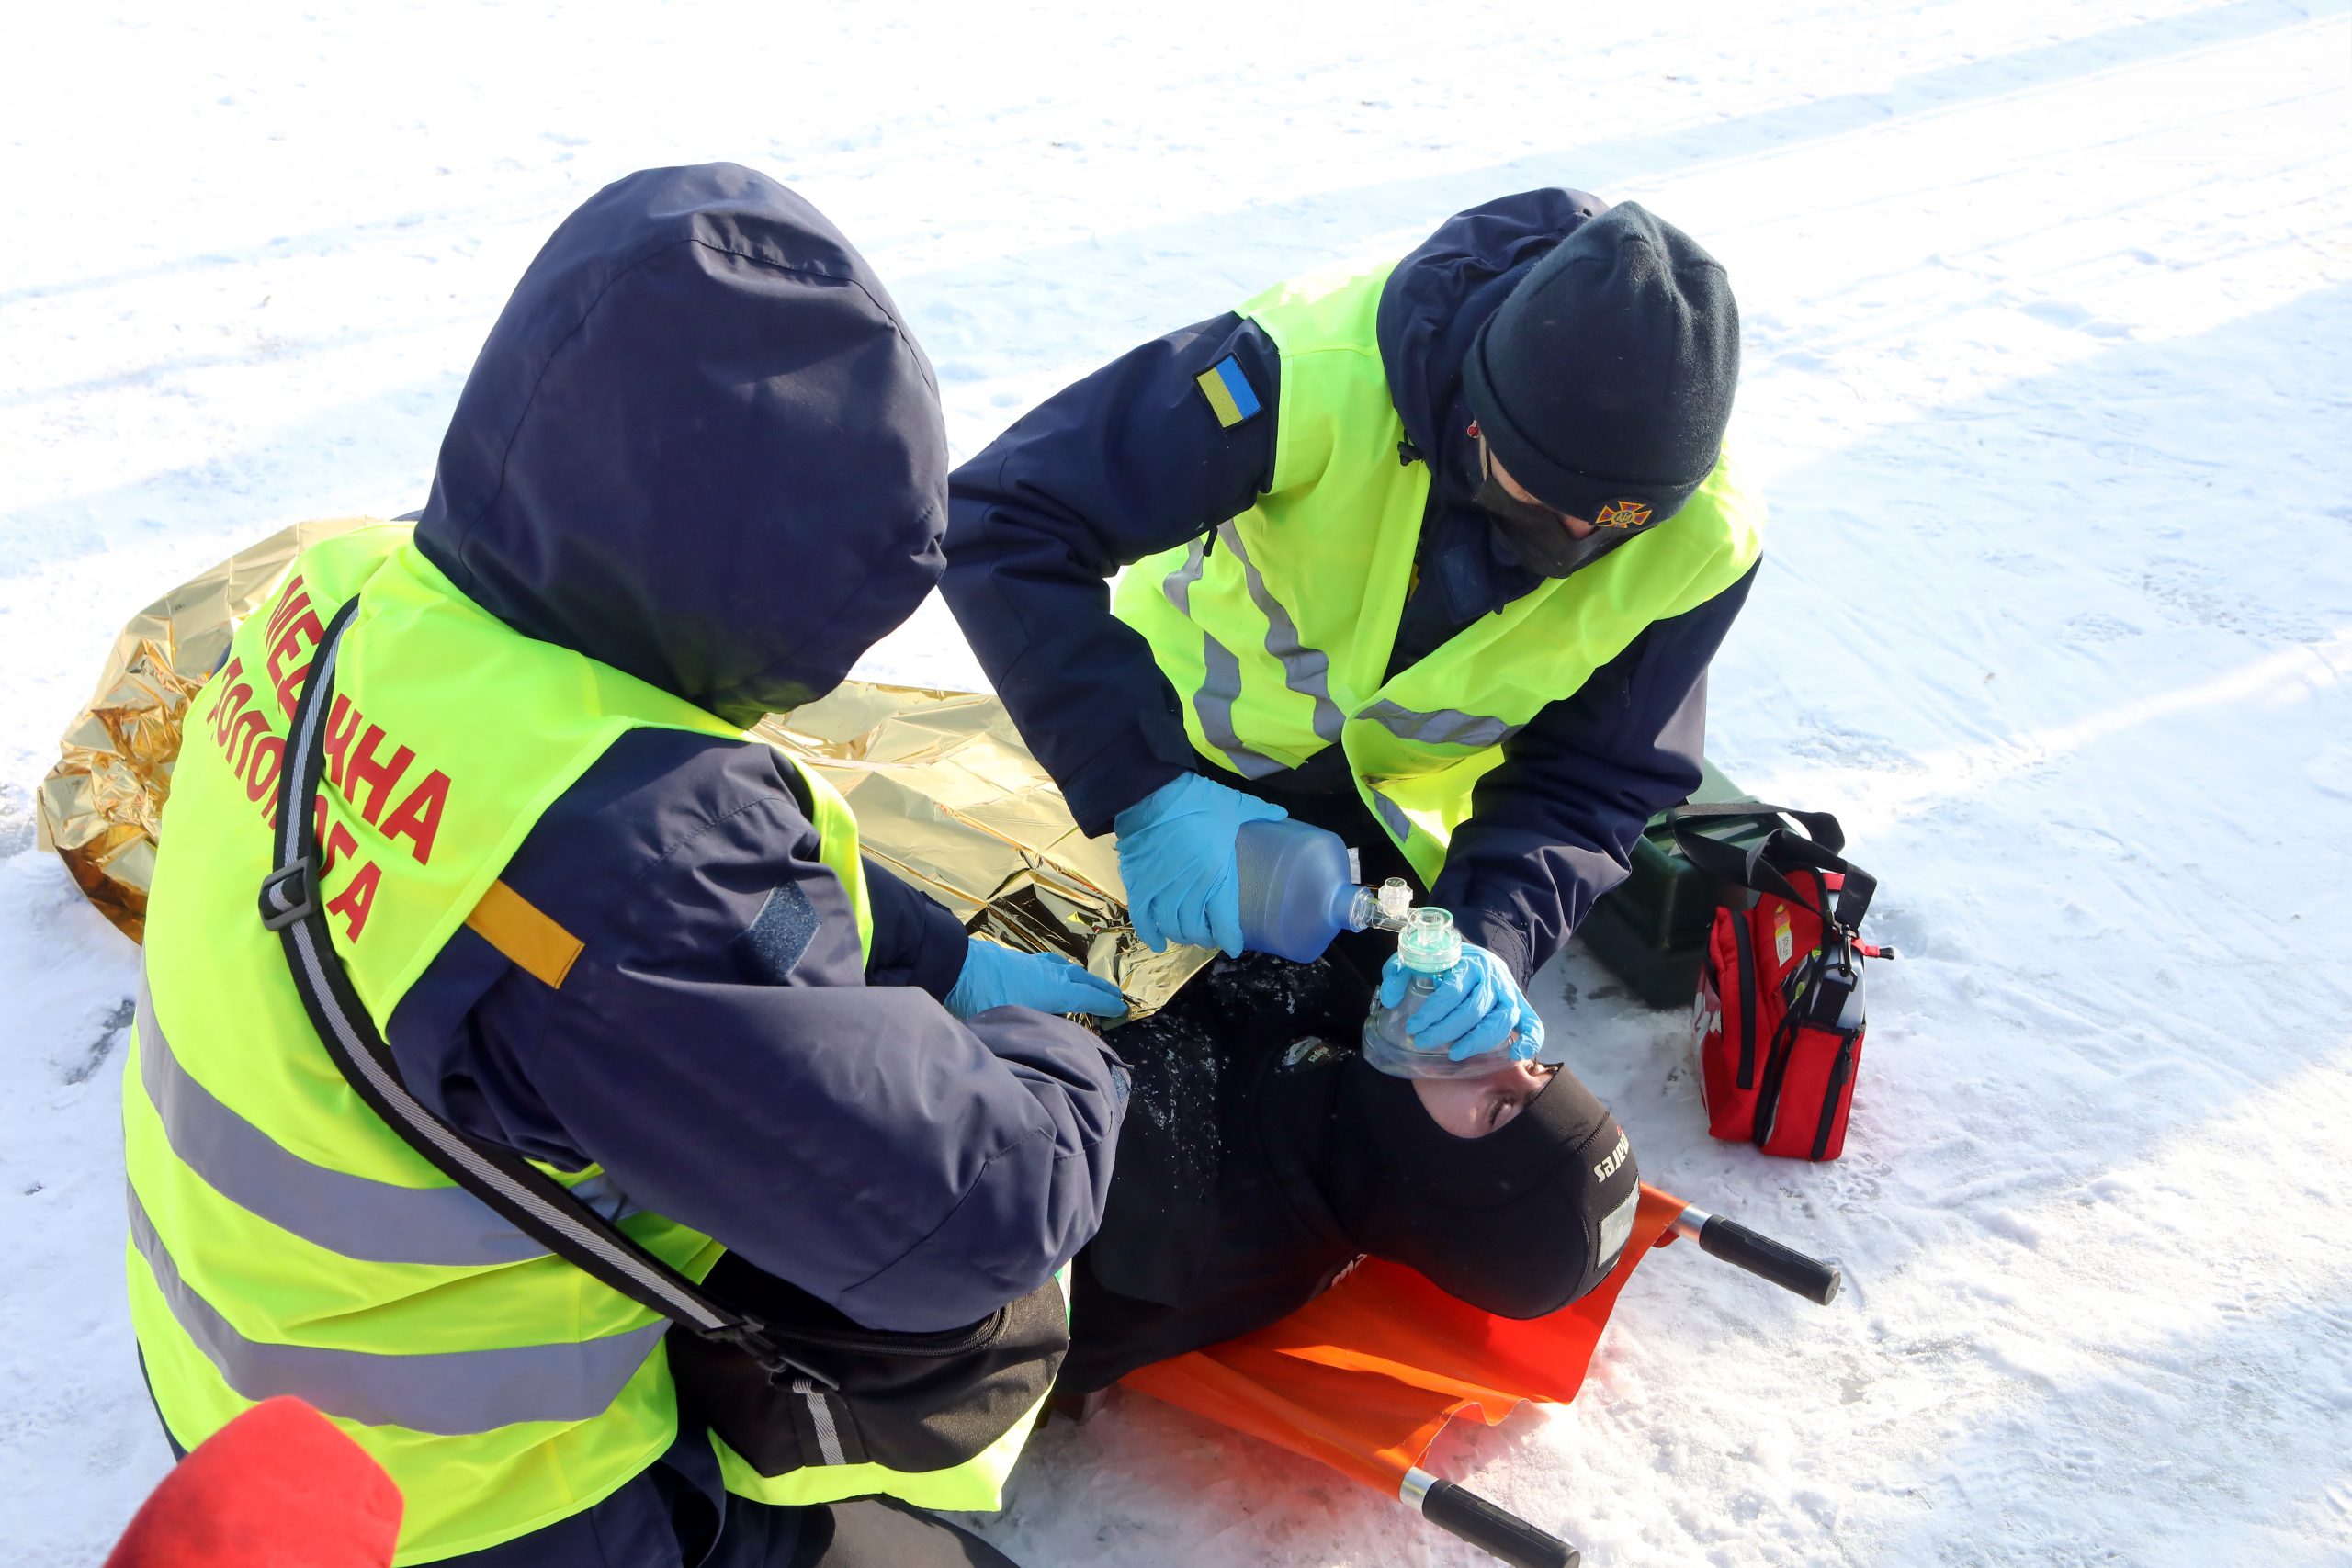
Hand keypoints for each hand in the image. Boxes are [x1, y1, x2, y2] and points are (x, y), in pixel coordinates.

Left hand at [945, 937, 1126, 1019]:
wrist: (952, 965)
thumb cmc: (981, 997)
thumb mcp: (1010, 1021)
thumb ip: (1032, 1033)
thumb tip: (1042, 1048)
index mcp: (1054, 988)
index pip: (1088, 996)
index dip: (1106, 1003)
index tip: (1121, 1009)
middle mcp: (1050, 973)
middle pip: (1082, 978)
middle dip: (1099, 987)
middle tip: (1113, 994)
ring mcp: (1033, 963)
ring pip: (1065, 968)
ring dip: (1080, 976)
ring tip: (1087, 983)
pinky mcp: (1017, 959)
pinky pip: (1049, 963)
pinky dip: (1060, 969)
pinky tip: (1053, 972)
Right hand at [1111, 773, 1287, 955]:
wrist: (1152, 794)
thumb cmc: (1197, 801)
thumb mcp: (1235, 805)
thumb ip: (1258, 812)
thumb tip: (1281, 812)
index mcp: (1217, 878)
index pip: (1226, 925)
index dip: (1231, 940)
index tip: (1234, 946)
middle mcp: (1190, 892)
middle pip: (1197, 931)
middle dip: (1205, 937)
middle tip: (1210, 933)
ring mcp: (1162, 892)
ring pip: (1172, 928)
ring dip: (1181, 935)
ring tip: (1187, 933)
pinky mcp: (1139, 886)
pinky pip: (1143, 920)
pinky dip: (1151, 935)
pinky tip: (1159, 943)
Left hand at [1377, 942, 1543, 1061]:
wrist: (1478, 956)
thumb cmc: (1446, 962)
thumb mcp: (1419, 960)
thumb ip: (1398, 973)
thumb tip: (1390, 1000)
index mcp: (1469, 963)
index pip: (1452, 991)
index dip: (1432, 1012)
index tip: (1413, 1027)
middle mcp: (1494, 979)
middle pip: (1474, 1010)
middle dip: (1446, 1030)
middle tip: (1423, 1042)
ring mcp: (1510, 994)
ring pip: (1500, 1021)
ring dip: (1477, 1041)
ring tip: (1454, 1053)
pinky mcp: (1521, 1007)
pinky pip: (1533, 1025)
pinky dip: (1530, 1041)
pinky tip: (1514, 1055)